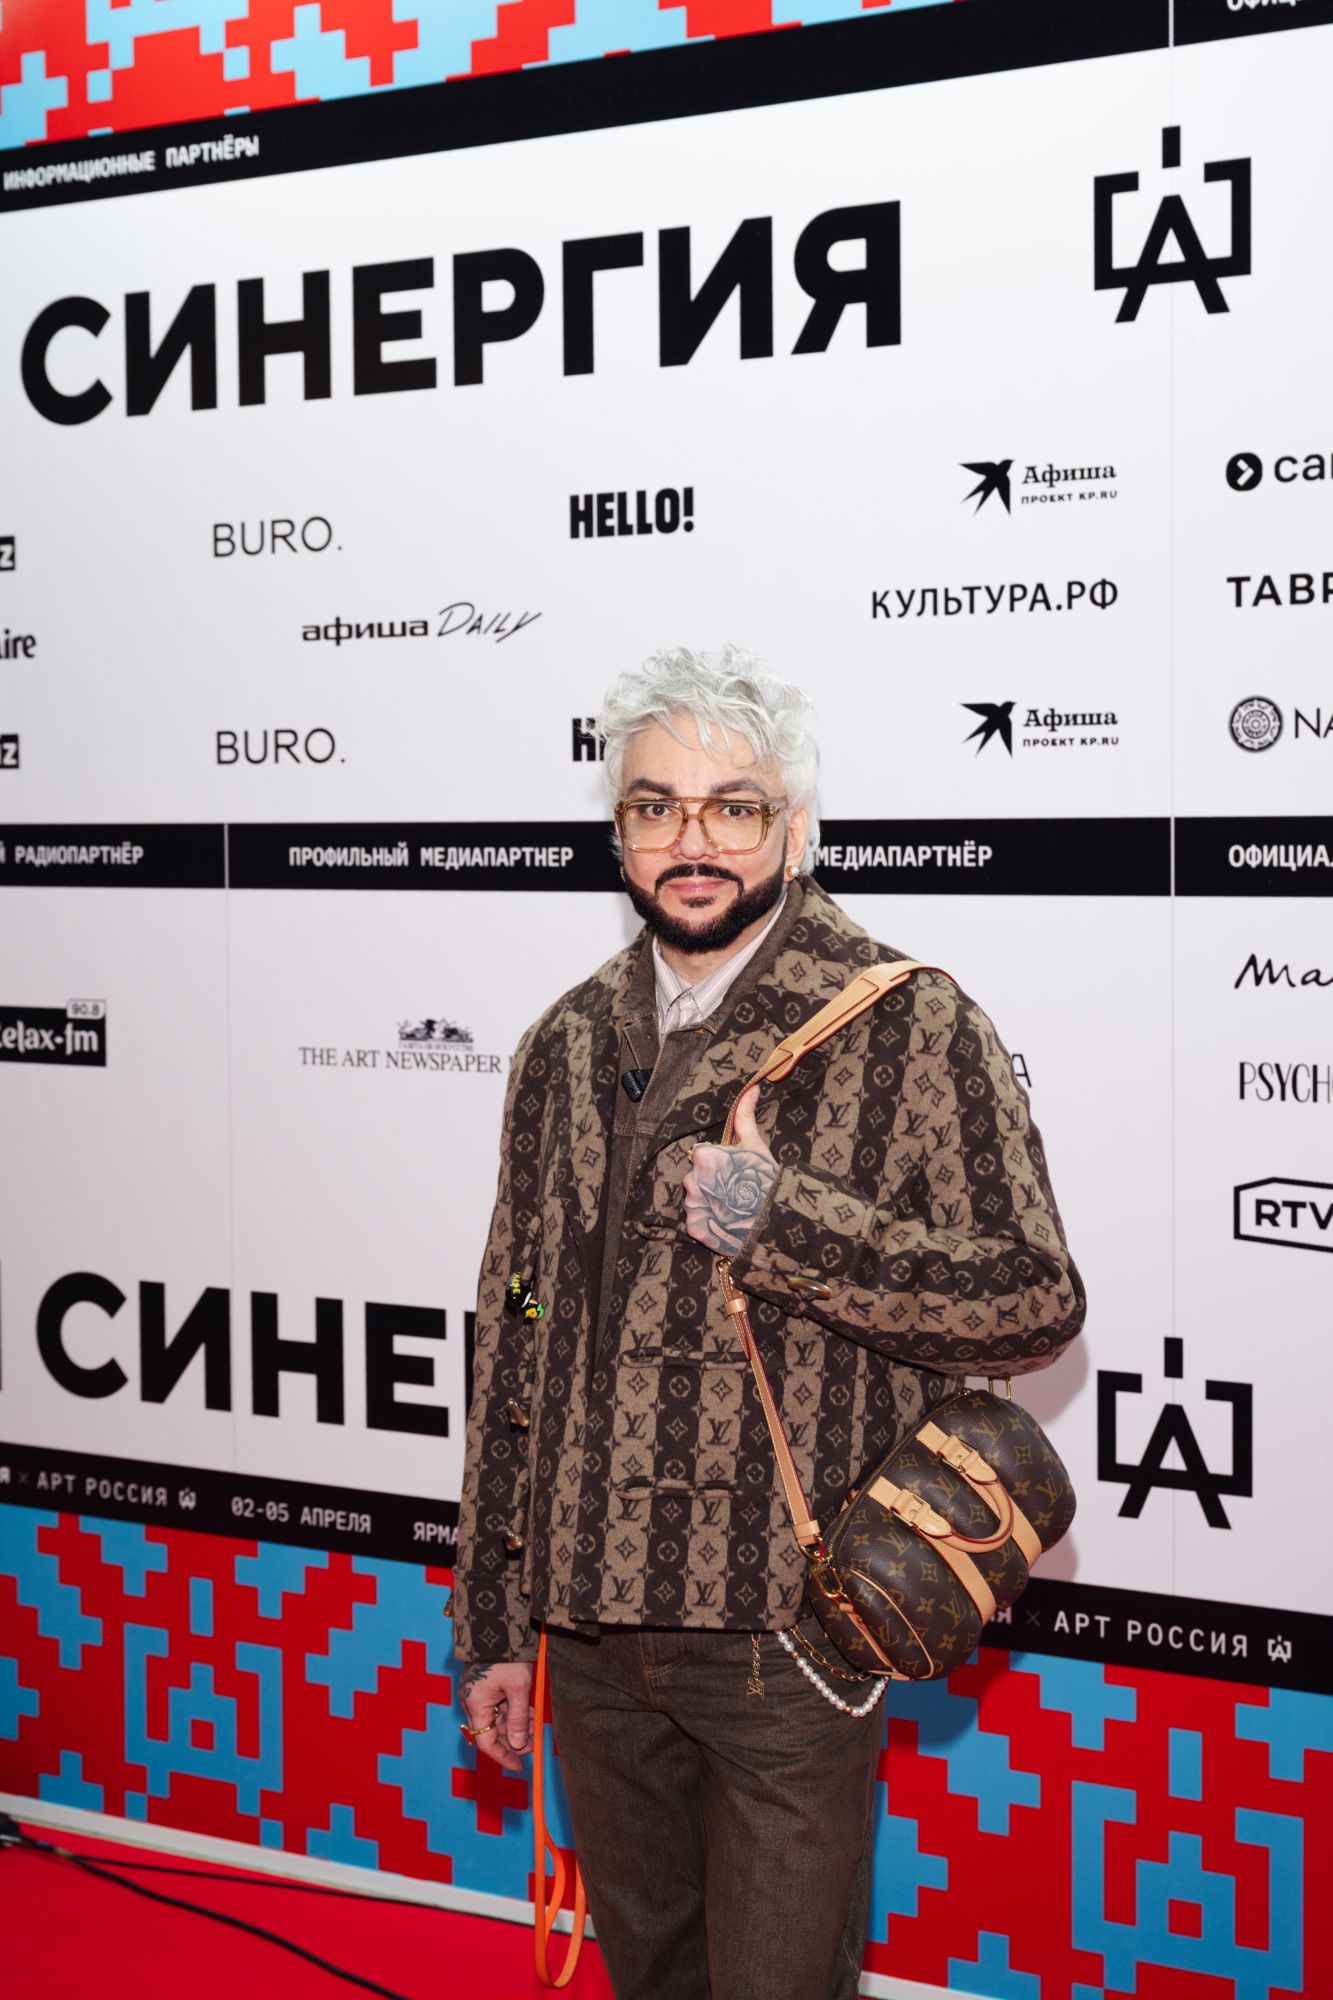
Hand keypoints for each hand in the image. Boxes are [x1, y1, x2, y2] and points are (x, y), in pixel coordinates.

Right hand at [459, 1660, 534, 1772]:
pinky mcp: (484, 1685)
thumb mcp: (518, 1688)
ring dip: (517, 1725)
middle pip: (492, 1731)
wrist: (498, 1624)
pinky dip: (514, 1712)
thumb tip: (518, 1744)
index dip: (503, 1756)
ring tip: (537, 1727)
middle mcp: (472, 1701)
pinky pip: (498, 1706)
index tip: (519, 1766)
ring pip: (497, 1718)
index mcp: (475, 1703)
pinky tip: (530, 1713)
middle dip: (514, 1739)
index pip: (485, 1742)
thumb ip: (518, 1718)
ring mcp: (477, 1693)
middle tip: (535, 1743)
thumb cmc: (507, 1655)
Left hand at [684, 1083, 777, 1254]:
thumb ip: (745, 1116)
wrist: (773, 1220)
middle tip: (734, 1192)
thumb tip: (752, 1087)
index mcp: (703, 1156)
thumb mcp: (756, 1145)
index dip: (719, 1164)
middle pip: (697, 1178)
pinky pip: (695, 1223)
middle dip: (712, 1183)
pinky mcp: (694, 1227)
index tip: (734, 1172)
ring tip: (730, 1210)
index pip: (702, 1157)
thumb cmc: (764, 1180)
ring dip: (708, 1204)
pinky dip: (707, 1224)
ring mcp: (691, 1205)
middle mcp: (691, 1179)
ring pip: (695, 1200)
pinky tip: (723, 1224)